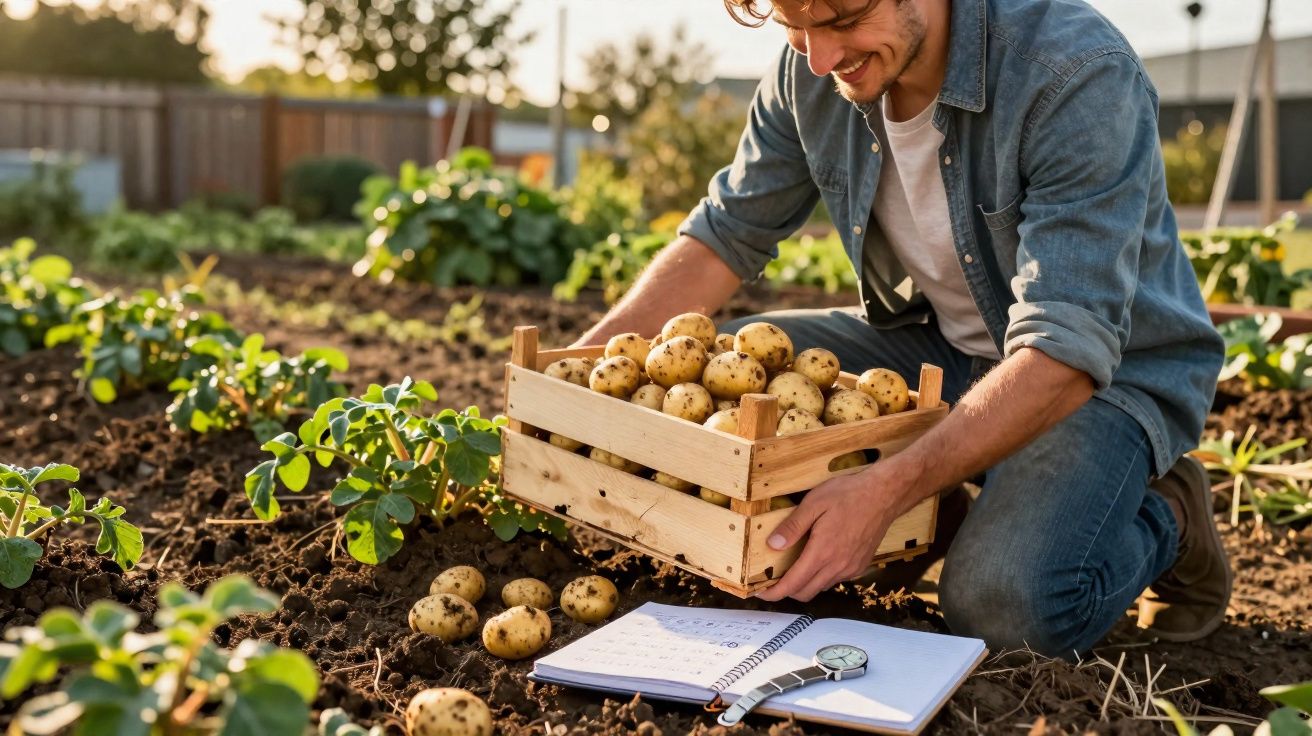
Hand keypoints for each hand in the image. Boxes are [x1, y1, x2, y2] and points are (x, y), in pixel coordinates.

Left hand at [753, 467, 905, 601]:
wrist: (884, 495)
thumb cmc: (848, 495)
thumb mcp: (814, 503)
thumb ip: (792, 526)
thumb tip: (773, 544)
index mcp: (822, 552)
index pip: (793, 584)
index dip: (774, 592)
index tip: (760, 592)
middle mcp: (837, 566)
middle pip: (806, 592)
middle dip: (786, 591)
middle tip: (773, 579)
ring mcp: (851, 568)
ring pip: (821, 587)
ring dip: (805, 584)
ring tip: (794, 568)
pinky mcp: (860, 566)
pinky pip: (835, 579)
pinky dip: (822, 577)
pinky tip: (818, 560)